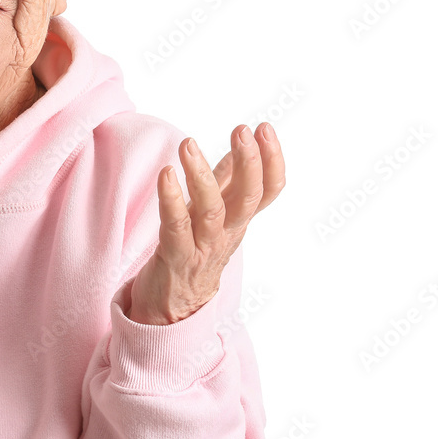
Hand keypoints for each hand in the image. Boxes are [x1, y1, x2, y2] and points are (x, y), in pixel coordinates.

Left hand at [126, 122, 284, 325]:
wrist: (172, 310)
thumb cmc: (193, 255)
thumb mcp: (215, 217)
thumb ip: (227, 185)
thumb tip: (237, 152)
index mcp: (238, 221)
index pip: (268, 191)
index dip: (271, 160)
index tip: (264, 128)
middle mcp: (226, 234)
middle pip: (247, 198)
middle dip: (250, 162)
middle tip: (243, 130)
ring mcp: (202, 247)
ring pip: (211, 211)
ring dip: (202, 175)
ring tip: (189, 144)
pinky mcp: (175, 258)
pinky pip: (176, 227)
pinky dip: (171, 199)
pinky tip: (166, 174)